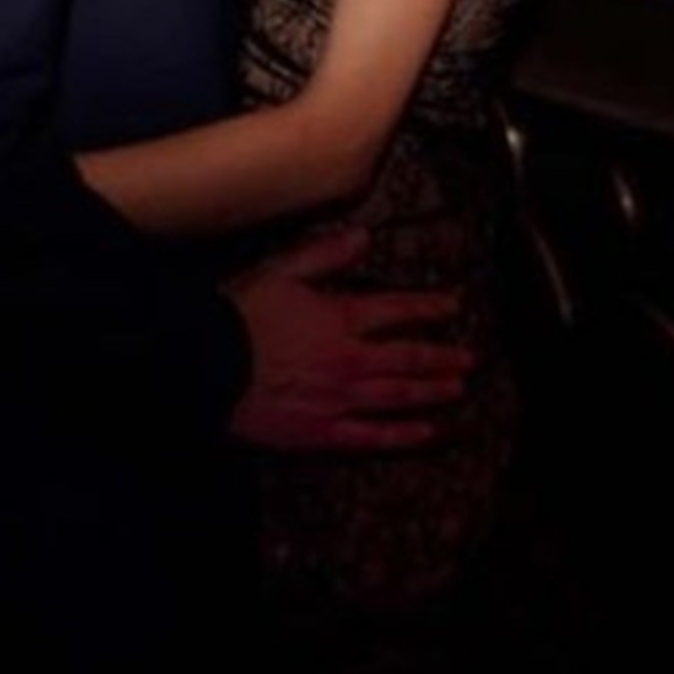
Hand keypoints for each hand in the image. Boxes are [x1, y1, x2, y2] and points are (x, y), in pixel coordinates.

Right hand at [223, 224, 470, 451]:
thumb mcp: (281, 270)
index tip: (454, 306)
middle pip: (408, 358)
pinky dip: (402, 435)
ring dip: (432, 392)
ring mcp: (338, 399)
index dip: (429, 306)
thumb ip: (326, 254)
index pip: (398, 309)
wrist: (203, 365)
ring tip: (457, 390)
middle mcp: (350, 359)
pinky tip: (425, 433)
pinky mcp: (320, 431)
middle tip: (469, 359)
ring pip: (398, 396)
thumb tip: (364, 237)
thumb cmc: (238, 314)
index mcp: (341, 317)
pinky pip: (370, 436)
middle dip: (442, 357)